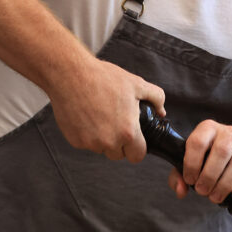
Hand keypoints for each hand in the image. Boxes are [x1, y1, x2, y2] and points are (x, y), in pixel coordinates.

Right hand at [47, 57, 164, 161]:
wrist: (70, 75)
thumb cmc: (104, 78)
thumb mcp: (136, 84)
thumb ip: (156, 98)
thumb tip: (161, 111)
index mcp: (127, 132)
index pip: (137, 156)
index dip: (137, 148)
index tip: (134, 138)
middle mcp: (108, 142)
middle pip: (118, 154)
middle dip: (120, 144)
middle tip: (116, 123)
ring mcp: (90, 143)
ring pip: (102, 149)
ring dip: (103, 139)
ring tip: (101, 116)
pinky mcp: (75, 140)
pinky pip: (86, 144)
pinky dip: (88, 134)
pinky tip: (87, 115)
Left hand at [171, 119, 231, 203]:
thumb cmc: (207, 159)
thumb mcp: (189, 162)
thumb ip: (178, 176)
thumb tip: (180, 190)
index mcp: (208, 129)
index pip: (198, 142)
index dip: (192, 164)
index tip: (190, 180)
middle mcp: (228, 132)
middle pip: (222, 151)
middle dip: (209, 176)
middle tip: (202, 191)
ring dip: (225, 184)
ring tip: (215, 196)